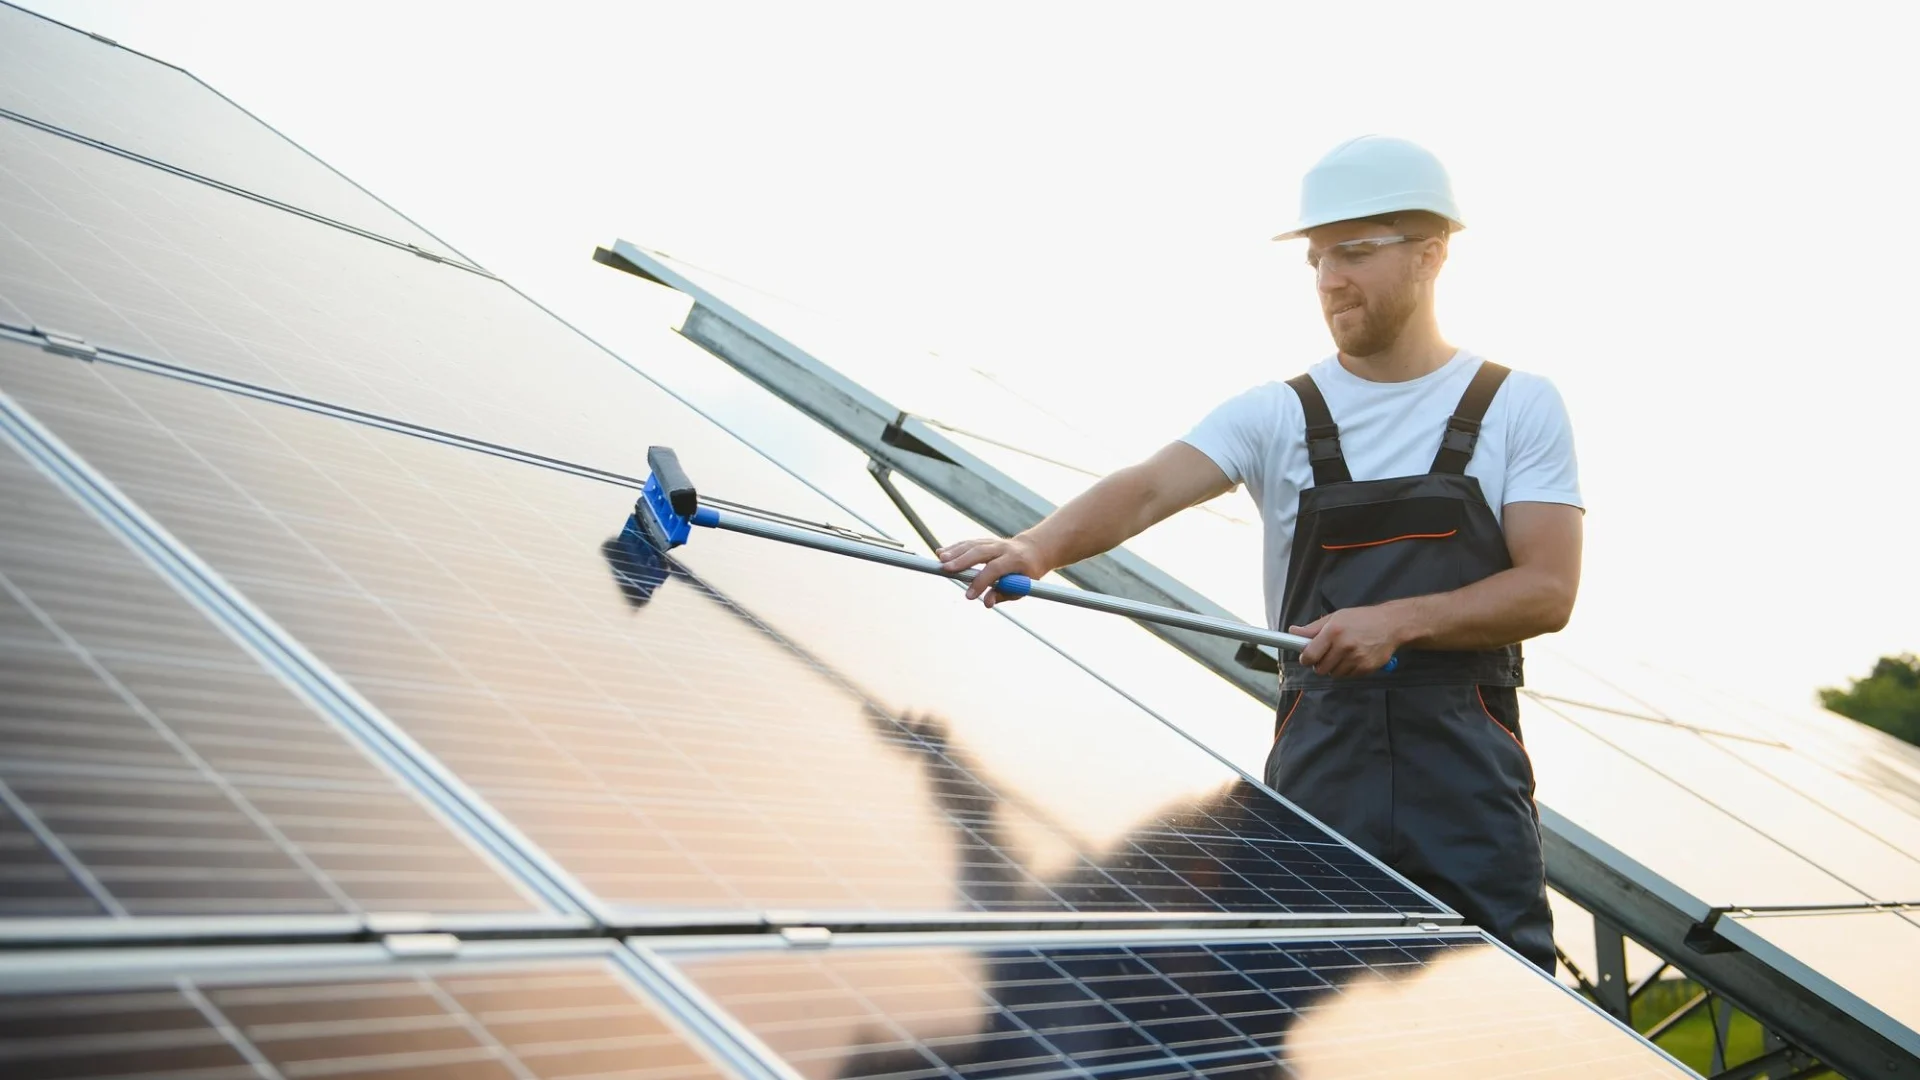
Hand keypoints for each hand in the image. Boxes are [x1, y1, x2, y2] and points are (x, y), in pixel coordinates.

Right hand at [936, 536, 1048, 607]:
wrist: (1033, 550)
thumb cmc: (1027, 573)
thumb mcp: (1022, 587)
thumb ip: (1004, 594)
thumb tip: (987, 603)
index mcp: (1016, 559)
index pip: (995, 569)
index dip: (981, 582)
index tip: (969, 596)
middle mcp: (1004, 548)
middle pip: (980, 552)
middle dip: (962, 561)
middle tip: (946, 570)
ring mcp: (994, 542)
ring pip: (973, 545)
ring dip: (955, 552)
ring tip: (940, 560)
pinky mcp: (985, 541)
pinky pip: (969, 543)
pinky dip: (955, 548)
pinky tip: (941, 552)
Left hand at [1290, 605, 1405, 676]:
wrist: (1391, 625)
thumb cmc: (1361, 619)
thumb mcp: (1336, 617)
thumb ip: (1313, 628)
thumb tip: (1293, 632)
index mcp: (1333, 631)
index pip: (1310, 655)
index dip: (1305, 659)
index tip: (1306, 658)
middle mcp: (1344, 646)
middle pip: (1321, 669)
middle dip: (1320, 664)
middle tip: (1327, 654)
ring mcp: (1356, 659)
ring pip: (1334, 674)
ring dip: (1335, 667)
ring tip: (1343, 654)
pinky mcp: (1366, 668)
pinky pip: (1348, 676)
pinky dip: (1348, 670)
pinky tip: (1354, 658)